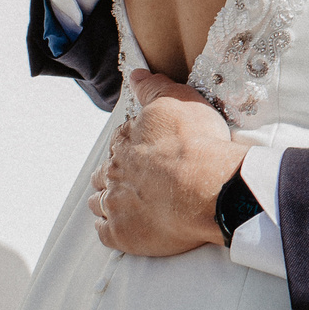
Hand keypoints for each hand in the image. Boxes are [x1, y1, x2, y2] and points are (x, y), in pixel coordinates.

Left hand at [92, 72, 246, 257]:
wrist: (209, 188)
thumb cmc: (198, 144)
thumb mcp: (179, 101)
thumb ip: (154, 87)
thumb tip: (137, 75)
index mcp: (126, 141)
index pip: (120, 140)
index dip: (132, 143)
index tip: (145, 148)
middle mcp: (115, 172)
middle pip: (105, 172)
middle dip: (115, 173)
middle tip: (134, 177)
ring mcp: (116, 205)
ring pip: (99, 202)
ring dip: (108, 201)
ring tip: (124, 203)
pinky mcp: (123, 234)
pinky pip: (105, 233)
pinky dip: (112, 229)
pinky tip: (123, 227)